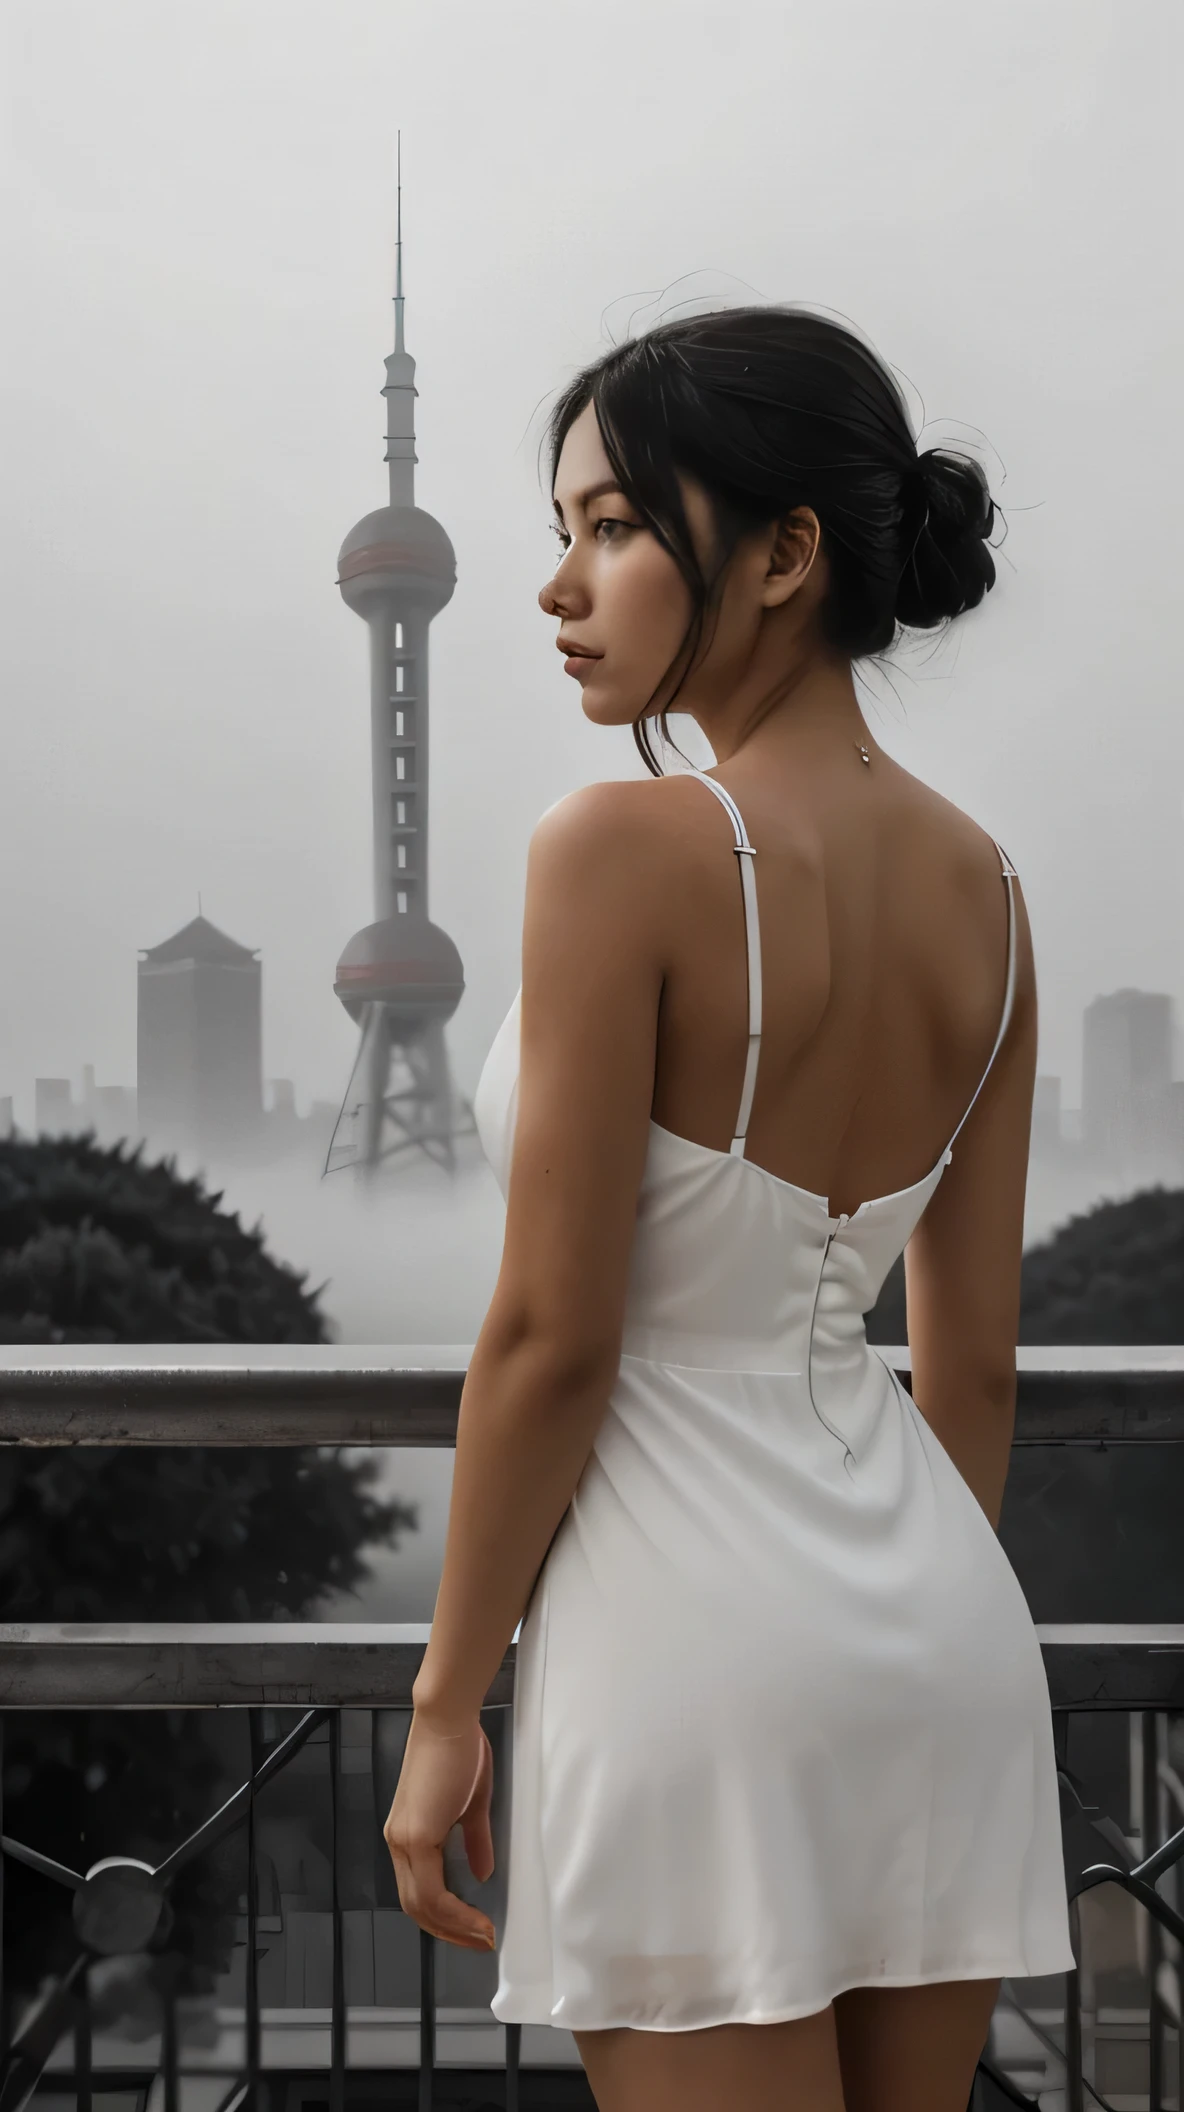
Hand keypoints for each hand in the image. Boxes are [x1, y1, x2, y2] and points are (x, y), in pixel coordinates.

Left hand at [382, 1709, 497, 1950]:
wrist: (447, 1720)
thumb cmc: (459, 1752)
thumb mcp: (471, 1806)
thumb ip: (473, 1842)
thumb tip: (481, 1874)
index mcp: (408, 1835)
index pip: (420, 1892)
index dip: (446, 1918)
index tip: (477, 1930)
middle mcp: (399, 1842)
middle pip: (417, 1907)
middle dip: (450, 1932)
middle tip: (481, 1942)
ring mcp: (404, 1840)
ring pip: (422, 1905)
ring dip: (455, 1928)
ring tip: (484, 1937)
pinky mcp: (416, 1836)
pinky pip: (432, 1890)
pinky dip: (455, 1912)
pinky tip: (477, 1918)